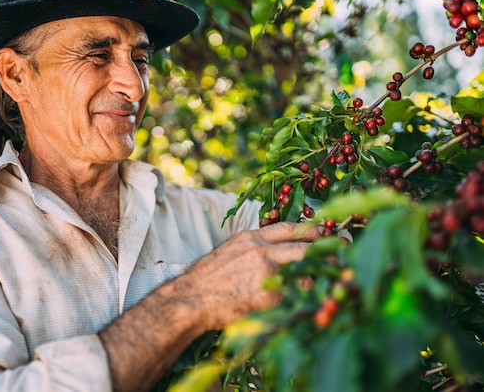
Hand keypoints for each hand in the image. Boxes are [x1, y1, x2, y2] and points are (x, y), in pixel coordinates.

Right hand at [177, 221, 320, 330]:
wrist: (190, 299)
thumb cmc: (205, 280)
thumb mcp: (228, 253)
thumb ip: (251, 250)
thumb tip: (272, 253)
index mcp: (250, 238)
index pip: (287, 228)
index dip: (310, 228)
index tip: (326, 229)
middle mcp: (259, 251)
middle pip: (302, 246)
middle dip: (325, 248)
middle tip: (342, 249)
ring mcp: (264, 272)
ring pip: (302, 271)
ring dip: (315, 278)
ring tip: (328, 281)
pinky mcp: (266, 295)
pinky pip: (292, 297)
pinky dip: (300, 301)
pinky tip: (307, 306)